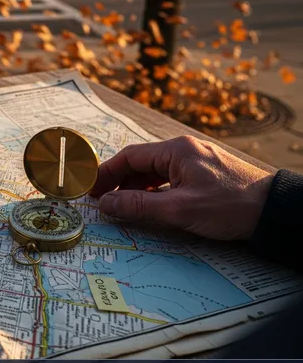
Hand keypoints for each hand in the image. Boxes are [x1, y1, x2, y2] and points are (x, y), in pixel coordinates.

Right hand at [89, 135, 273, 240]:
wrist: (274, 211)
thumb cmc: (229, 206)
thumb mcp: (179, 209)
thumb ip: (139, 206)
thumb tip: (105, 204)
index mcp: (176, 150)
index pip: (130, 157)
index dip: (106, 173)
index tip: (89, 189)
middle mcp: (184, 151)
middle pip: (140, 163)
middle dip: (118, 182)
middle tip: (100, 201)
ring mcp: (195, 162)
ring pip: (155, 172)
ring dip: (135, 189)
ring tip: (120, 207)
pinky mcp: (204, 175)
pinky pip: (169, 179)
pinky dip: (153, 191)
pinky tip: (148, 205)